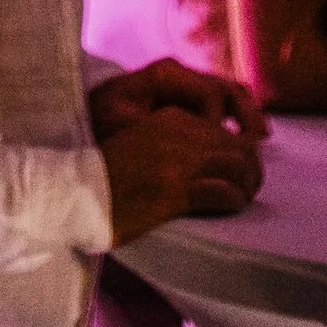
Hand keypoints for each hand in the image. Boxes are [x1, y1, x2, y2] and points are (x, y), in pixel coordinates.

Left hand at [88, 60, 268, 148]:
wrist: (89, 112)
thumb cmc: (100, 118)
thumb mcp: (117, 122)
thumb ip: (149, 127)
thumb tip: (182, 138)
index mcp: (165, 74)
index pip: (206, 93)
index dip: (216, 122)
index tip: (218, 149)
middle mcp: (181, 74)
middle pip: (224, 87)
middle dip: (245, 113)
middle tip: (257, 139)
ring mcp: (188, 84)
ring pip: (229, 92)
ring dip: (247, 113)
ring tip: (261, 137)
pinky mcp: (190, 98)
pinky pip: (224, 102)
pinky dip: (240, 115)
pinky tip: (252, 135)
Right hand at [100, 104, 264, 245]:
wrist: (75, 192)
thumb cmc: (106, 177)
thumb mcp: (142, 142)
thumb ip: (173, 141)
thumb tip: (208, 159)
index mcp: (169, 118)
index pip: (223, 129)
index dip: (239, 151)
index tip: (240, 170)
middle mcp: (178, 134)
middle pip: (239, 146)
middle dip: (251, 168)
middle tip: (248, 187)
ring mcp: (177, 161)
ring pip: (240, 166)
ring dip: (247, 185)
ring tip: (242, 198)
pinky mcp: (174, 189)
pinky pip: (224, 193)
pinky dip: (233, 201)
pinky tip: (228, 207)